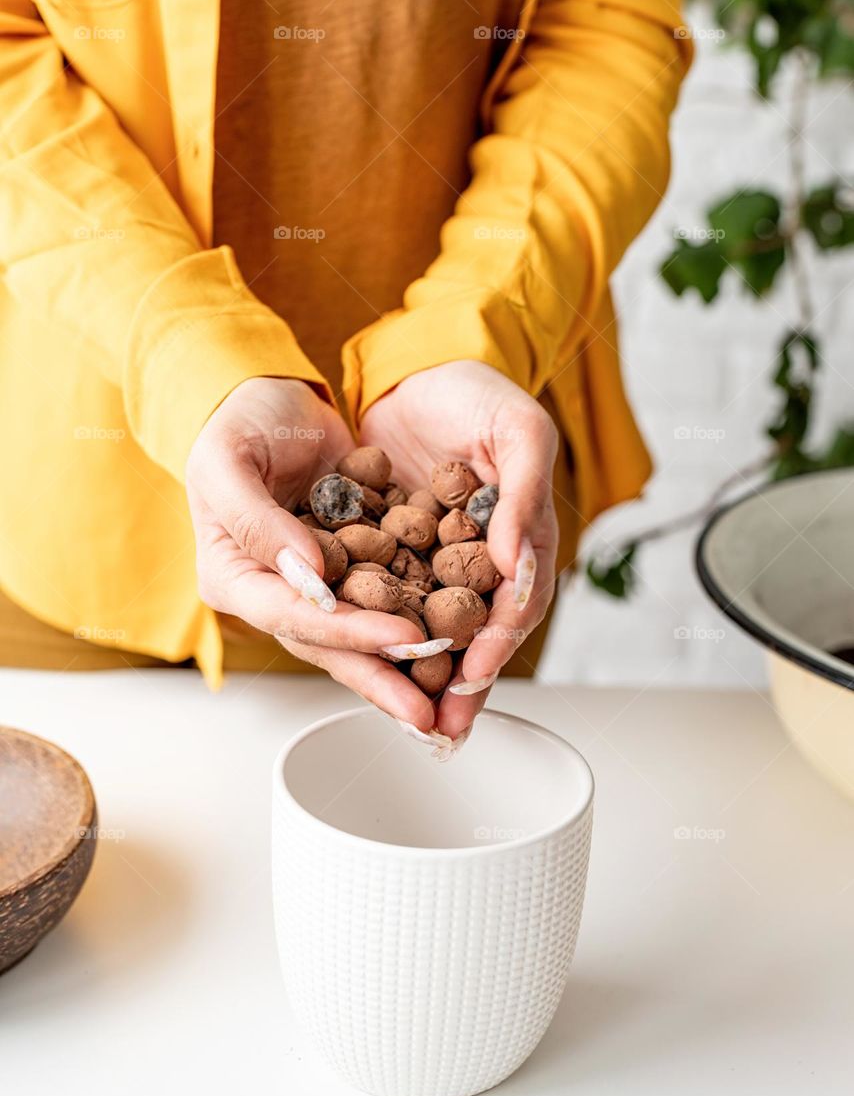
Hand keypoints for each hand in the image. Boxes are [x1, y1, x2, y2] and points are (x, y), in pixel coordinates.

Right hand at [186, 377, 437, 726]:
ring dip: (405, 666)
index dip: (350, 634)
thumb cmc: (236, 423)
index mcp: (234, 578)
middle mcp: (274, 593)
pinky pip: (386, 600)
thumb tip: (309, 572)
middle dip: (383, 679)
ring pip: (362, 634)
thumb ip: (258, 521)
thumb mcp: (229, 461)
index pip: (294, 618)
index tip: (405, 641)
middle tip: (430, 715)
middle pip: (331, 646)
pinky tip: (458, 642)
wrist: (266, 397)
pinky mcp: (348, 569)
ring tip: (450, 697)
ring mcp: (313, 586)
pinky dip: (418, 619)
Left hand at [361, 360, 558, 740]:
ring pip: (425, 630)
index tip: (476, 673)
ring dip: (416, 674)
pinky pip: (379, 600)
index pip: (516, 605)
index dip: (499, 642)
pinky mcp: (385, 554)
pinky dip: (372, 633)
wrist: (416, 369)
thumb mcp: (517, 430)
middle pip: (473, 636)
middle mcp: (476, 564)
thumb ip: (524, 493)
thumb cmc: (478, 393)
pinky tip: (357, 662)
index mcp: (518, 543)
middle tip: (441, 726)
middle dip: (458, 684)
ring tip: (404, 716)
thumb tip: (518, 560)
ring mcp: (430, 563)